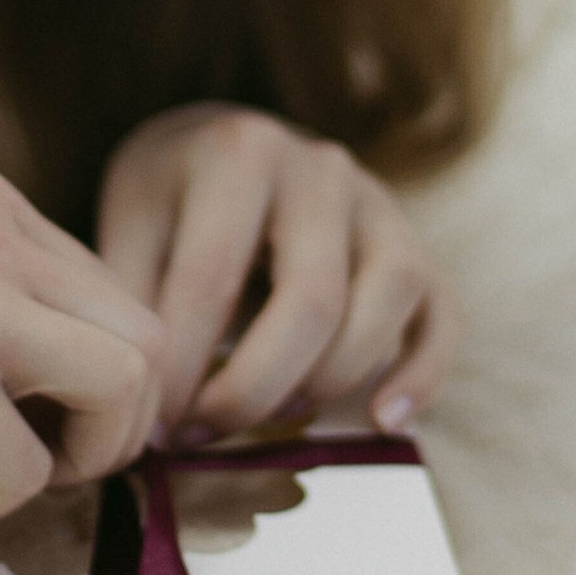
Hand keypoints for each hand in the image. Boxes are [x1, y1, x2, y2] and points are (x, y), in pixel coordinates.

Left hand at [96, 104, 456, 441]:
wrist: (228, 141)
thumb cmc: (173, 197)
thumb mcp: (134, 223)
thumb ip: (134, 300)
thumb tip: (142, 400)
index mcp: (238, 152)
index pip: (213, 279)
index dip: (183, 367)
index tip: (155, 426)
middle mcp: (320, 167)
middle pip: (311, 298)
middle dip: (256, 388)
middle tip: (207, 434)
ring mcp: (378, 202)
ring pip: (388, 299)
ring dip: (332, 379)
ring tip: (276, 418)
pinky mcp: (416, 242)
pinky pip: (441, 312)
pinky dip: (422, 373)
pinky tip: (383, 421)